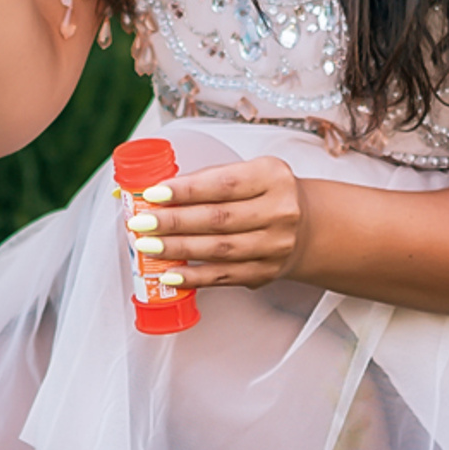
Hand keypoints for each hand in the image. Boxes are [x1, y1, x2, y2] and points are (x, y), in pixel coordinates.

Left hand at [126, 155, 311, 291]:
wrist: (306, 226)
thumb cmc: (266, 194)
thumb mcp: (249, 172)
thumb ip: (209, 179)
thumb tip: (157, 193)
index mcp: (272, 176)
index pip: (223, 183)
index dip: (185, 190)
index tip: (154, 194)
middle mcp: (279, 211)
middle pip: (218, 218)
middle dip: (173, 222)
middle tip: (142, 222)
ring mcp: (275, 245)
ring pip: (219, 249)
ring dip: (178, 249)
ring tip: (148, 246)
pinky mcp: (266, 272)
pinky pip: (224, 276)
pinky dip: (194, 276)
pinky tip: (171, 273)